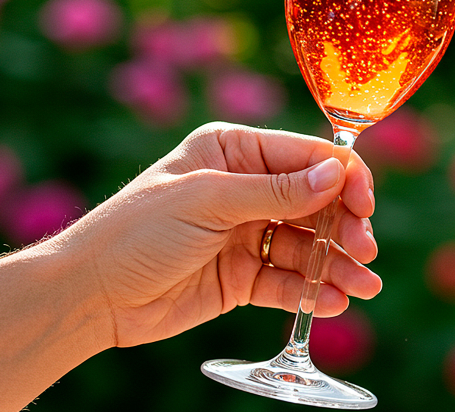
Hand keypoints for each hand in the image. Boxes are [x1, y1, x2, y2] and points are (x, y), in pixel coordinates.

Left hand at [56, 122, 381, 348]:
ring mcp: (246, 233)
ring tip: (363, 286)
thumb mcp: (207, 201)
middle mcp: (246, 188)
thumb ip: (275, 191)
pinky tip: (333, 302)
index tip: (364, 205)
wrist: (90, 295)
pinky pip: (287, 281)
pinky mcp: (242, 276)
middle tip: (364, 252)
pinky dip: (311, 291)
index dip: (343, 178)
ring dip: (336, 265)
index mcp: (235, 151)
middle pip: (316, 203)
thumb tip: (336, 175)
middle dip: (343, 226)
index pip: (306, 157)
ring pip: (306, 246)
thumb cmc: (137, 232)